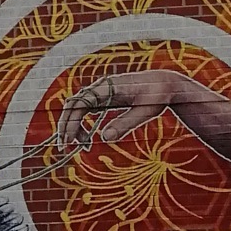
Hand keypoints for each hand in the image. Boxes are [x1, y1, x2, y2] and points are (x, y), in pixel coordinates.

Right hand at [56, 70, 193, 147]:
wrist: (165, 83)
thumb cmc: (158, 95)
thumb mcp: (146, 111)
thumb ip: (126, 123)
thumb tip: (104, 138)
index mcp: (108, 87)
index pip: (79, 103)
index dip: (71, 122)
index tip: (69, 141)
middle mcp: (100, 87)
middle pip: (72, 105)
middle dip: (66, 125)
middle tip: (65, 148)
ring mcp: (100, 92)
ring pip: (76, 108)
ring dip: (73, 126)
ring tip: (83, 147)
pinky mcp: (103, 98)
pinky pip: (84, 110)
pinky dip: (81, 124)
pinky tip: (87, 138)